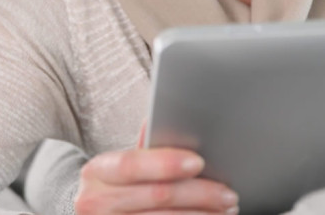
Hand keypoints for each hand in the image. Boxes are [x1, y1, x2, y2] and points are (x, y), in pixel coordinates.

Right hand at [74, 123, 238, 213]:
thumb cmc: (113, 187)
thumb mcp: (118, 166)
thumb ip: (144, 148)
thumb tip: (160, 119)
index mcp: (97, 172)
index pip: (131, 164)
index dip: (165, 163)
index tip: (199, 162)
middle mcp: (96, 202)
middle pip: (157, 195)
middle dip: (198, 194)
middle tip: (228, 194)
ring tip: (225, 209)